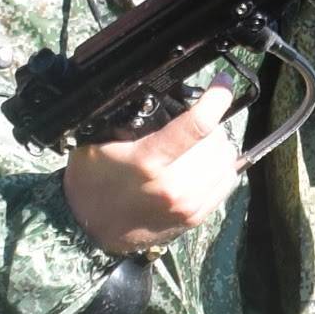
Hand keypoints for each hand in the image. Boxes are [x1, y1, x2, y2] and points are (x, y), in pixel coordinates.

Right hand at [62, 87, 241, 256]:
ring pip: (226, 160)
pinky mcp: (195, 217)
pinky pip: (226, 182)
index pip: (196, 125)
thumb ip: (132, 120)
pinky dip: (220, 167)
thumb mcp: (99, 140)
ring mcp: (187, 205)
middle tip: (194, 121)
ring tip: (198, 143)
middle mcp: (172, 185)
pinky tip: (203, 163)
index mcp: (147, 161)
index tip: (222, 84)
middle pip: (216, 141)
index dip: (216, 98)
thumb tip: (166, 98)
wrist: (88, 229)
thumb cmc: (93, 181)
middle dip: (211, 123)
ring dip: (217, 145)